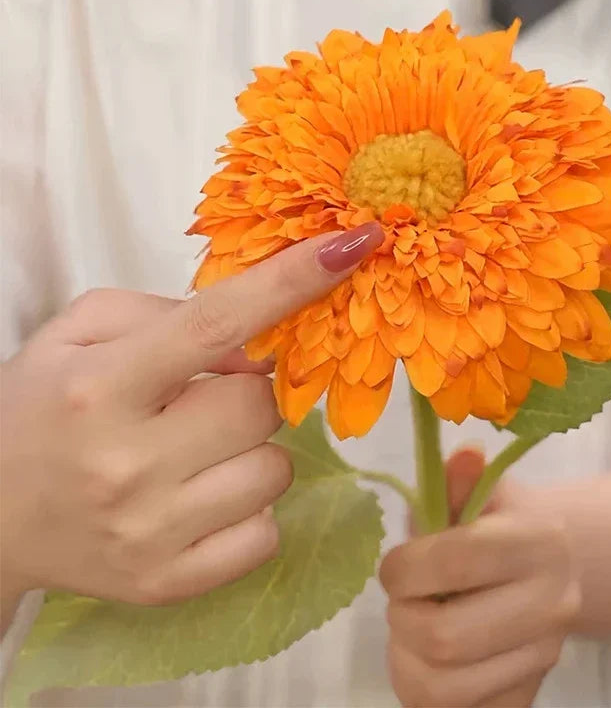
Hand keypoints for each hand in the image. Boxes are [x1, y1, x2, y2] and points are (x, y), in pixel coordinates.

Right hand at [0, 223, 382, 630]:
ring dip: (251, 449)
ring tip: (196, 450)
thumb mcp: (81, 332)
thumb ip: (170, 313)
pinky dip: (249, 507)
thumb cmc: (42, 409)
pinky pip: (266, 532)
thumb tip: (258, 346)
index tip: (352, 244)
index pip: (217, 323)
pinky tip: (203, 496)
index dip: (292, 280)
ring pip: (275, 469)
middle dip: (251, 390)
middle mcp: (126, 462)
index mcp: (101, 385)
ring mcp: (151, 531)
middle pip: (261, 405)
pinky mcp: (168, 582)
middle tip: (205, 397)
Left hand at [380, 449, 580, 707]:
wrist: (545, 569)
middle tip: (402, 597)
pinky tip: (428, 656)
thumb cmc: (496, 523)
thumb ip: (460, 481)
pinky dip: (423, 688)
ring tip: (412, 626)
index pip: (455, 561)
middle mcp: (555, 605)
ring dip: (406, 655)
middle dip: (401, 615)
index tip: (394, 565)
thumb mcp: (479, 494)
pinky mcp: (527, 696)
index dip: (404, 567)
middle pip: (443, 636)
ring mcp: (543, 658)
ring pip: (441, 686)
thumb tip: (466, 454)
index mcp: (542, 543)